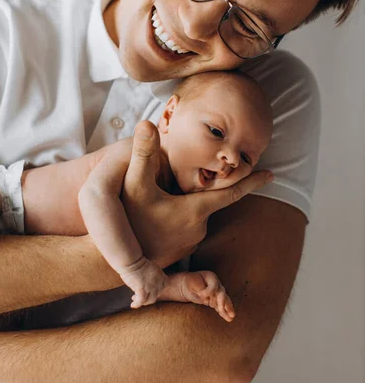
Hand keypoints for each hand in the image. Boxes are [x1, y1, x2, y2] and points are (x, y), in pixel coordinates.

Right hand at [119, 256, 169, 308]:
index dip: (160, 288)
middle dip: (150, 296)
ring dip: (144, 302)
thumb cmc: (136, 261)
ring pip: (151, 300)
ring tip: (135, 300)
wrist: (131, 260)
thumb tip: (146, 281)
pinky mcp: (142, 289)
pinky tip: (133, 305)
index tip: (153, 290)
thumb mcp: (148, 267)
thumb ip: (151, 274)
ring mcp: (150, 286)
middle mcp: (157, 281)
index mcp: (159, 273)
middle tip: (143, 296)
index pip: (166, 284)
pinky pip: (141, 301)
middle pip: (158, 293)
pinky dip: (137, 304)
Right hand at [121, 121, 272, 267]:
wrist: (110, 260)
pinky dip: (177, 216)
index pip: (231, 193)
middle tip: (198, 174)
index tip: (272, 174)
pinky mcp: (176, 252)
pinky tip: (158, 211)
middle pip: (208, 200)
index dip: (252, 181)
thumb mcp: (132, 184)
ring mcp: (187, 244)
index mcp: (194, 211)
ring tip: (166, 194)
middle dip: (206, 187)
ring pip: (194, 214)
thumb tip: (146, 123)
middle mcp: (197, 230)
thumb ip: (143, 154)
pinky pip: (183, 227)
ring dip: (187, 202)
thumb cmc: (125, 221)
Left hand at [162, 271, 235, 321]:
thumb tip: (205, 297)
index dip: (209, 291)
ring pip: (224, 301)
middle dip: (222, 302)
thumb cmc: (188, 281)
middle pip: (222, 293)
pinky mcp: (215, 301)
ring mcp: (217, 293)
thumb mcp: (191, 282)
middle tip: (221, 309)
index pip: (214, 285)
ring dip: (227, 309)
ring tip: (231, 316)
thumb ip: (199, 287)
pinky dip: (224, 312)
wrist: (186, 285)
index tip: (201, 295)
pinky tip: (228, 318)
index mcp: (211, 277)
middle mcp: (217, 285)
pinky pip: (221, 307)